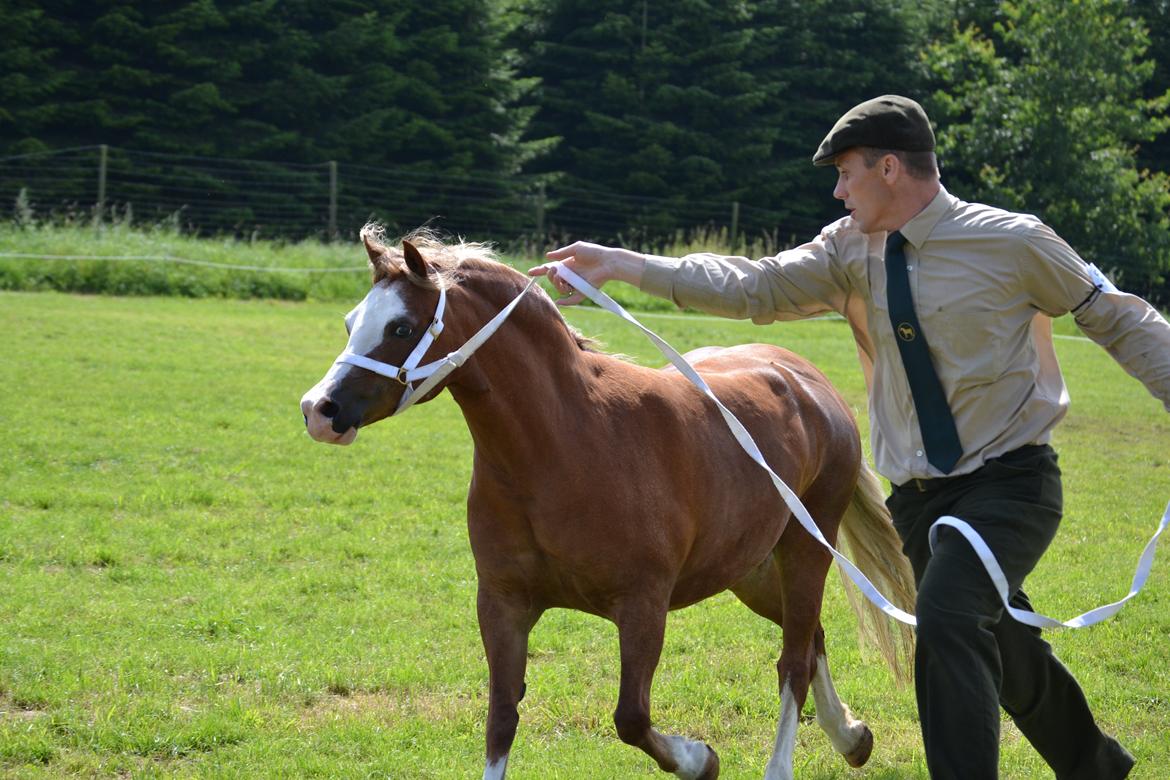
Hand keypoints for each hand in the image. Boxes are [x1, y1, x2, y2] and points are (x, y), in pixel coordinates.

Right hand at [529, 241, 644, 306]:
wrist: (608, 261)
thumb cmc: (594, 253)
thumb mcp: (576, 249)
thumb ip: (561, 254)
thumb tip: (547, 256)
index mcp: (567, 265)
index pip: (551, 269)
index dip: (540, 271)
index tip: (530, 272)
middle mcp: (570, 276)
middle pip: (554, 280)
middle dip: (550, 276)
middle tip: (553, 270)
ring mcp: (576, 284)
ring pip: (561, 289)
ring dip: (557, 284)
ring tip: (561, 277)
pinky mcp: (583, 291)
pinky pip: (573, 299)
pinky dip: (566, 302)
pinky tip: (559, 302)